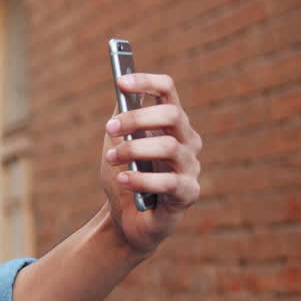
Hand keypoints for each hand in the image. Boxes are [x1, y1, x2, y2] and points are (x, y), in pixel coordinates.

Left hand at [99, 72, 202, 254]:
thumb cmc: (125, 176)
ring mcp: (191, 167)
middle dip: (136, 119)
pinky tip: (123, 179)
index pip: (168, 91)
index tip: (121, 81)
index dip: (147, 82)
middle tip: (109, 128)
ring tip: (110, 158)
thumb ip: (121, 117)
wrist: (124, 219)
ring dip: (134, 150)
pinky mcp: (188, 194)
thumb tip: (122, 89)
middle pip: (172, 115)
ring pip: (170, 146)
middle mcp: (187, 141)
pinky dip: (141, 179)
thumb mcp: (118, 143)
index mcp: (171, 123)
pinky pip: (169, 182)